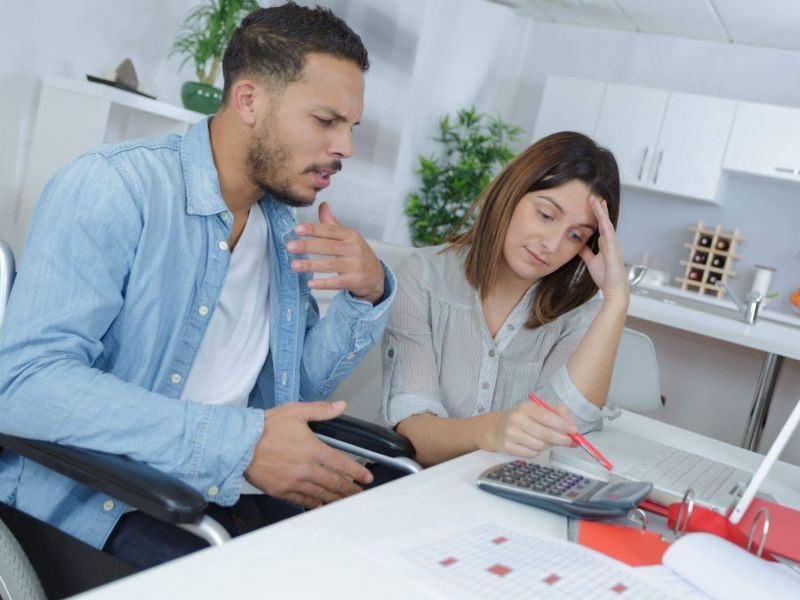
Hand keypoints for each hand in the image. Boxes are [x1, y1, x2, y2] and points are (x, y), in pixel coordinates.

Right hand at [244, 400, 372, 507]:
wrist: (240, 444)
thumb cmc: (265, 427)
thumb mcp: (295, 411)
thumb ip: (320, 410)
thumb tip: (340, 406)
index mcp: (313, 450)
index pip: (342, 463)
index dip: (357, 472)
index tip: (366, 477)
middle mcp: (306, 469)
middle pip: (334, 483)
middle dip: (350, 489)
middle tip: (359, 494)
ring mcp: (294, 483)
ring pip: (321, 494)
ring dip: (335, 499)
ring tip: (345, 502)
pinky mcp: (282, 491)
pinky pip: (303, 501)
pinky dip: (314, 504)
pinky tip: (321, 505)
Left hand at [287, 202, 384, 303]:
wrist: (376, 275)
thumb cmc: (358, 254)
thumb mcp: (348, 237)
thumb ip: (332, 223)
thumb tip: (322, 205)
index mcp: (350, 236)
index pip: (330, 230)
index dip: (313, 229)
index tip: (297, 229)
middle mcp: (353, 249)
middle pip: (327, 246)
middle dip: (307, 246)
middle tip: (290, 247)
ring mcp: (355, 266)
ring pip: (330, 265)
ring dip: (310, 265)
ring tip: (294, 265)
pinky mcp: (354, 280)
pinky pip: (337, 282)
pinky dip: (324, 284)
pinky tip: (311, 284)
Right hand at [486, 402, 576, 457]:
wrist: (497, 427)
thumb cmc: (522, 418)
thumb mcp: (538, 409)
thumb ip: (557, 412)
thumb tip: (571, 423)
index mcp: (526, 408)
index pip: (546, 416)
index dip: (562, 424)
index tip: (573, 430)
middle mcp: (517, 419)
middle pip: (545, 434)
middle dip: (561, 439)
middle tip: (570, 441)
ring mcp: (511, 434)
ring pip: (539, 446)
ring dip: (547, 445)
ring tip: (546, 441)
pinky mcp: (508, 447)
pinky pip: (531, 454)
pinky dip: (537, 451)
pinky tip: (534, 445)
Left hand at [579, 195, 628, 306]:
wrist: (614, 290)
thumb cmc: (606, 277)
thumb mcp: (591, 261)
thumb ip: (586, 252)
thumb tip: (579, 245)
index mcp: (606, 244)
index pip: (601, 226)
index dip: (597, 214)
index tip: (593, 204)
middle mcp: (611, 243)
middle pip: (605, 222)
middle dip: (600, 209)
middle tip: (594, 197)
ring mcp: (613, 246)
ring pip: (608, 225)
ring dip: (602, 214)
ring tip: (597, 202)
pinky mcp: (613, 252)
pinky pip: (610, 236)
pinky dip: (606, 226)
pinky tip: (603, 219)